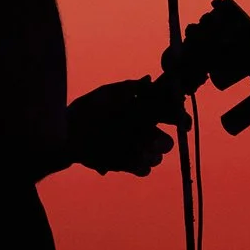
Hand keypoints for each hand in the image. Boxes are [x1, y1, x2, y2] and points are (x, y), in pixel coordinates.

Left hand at [66, 78, 182, 176]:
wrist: (67, 131)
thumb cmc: (87, 108)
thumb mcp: (107, 93)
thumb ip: (129, 87)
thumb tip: (149, 79)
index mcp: (142, 113)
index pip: (169, 116)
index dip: (179, 119)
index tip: (182, 123)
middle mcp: (142, 132)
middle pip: (166, 142)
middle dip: (162, 141)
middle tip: (151, 138)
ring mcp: (135, 149)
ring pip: (157, 157)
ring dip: (150, 154)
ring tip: (137, 148)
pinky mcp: (126, 164)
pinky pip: (143, 170)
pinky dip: (140, 164)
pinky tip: (130, 158)